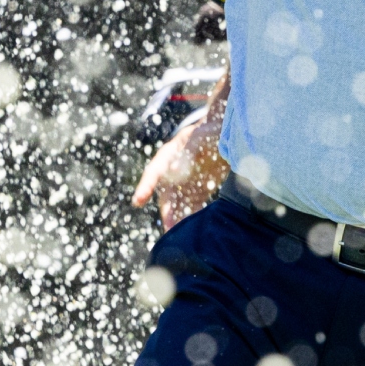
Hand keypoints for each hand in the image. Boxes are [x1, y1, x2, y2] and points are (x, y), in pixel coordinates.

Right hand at [132, 82, 229, 231]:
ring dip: (179, 219)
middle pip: (167, 195)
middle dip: (168, 212)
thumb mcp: (202, 135)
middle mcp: (174, 172)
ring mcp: (186, 181)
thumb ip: (190, 149)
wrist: (226, 131)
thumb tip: (175, 170)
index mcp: (170, 155)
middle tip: (169, 230)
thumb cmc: (211, 129)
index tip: (137, 201)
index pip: (153, 171)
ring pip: (179, 204)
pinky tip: (197, 228)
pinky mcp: (200, 188)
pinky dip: (194, 216)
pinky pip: (194, 205)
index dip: (145, 186)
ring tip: (181, 236)